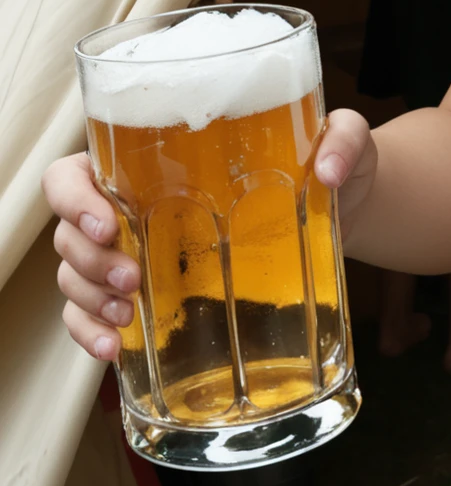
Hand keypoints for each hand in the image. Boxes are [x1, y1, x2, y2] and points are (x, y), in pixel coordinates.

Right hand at [45, 112, 376, 363]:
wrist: (346, 206)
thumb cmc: (323, 161)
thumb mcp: (341, 138)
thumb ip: (342, 139)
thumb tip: (329, 171)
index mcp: (152, 160)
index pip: (76, 173)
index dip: (74, 199)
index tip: (106, 224)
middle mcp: (134, 204)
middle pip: (70, 232)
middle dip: (89, 260)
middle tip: (132, 279)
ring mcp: (140, 251)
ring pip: (77, 275)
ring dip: (88, 300)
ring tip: (125, 317)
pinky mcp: (160, 291)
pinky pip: (99, 312)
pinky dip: (94, 332)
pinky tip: (112, 348)